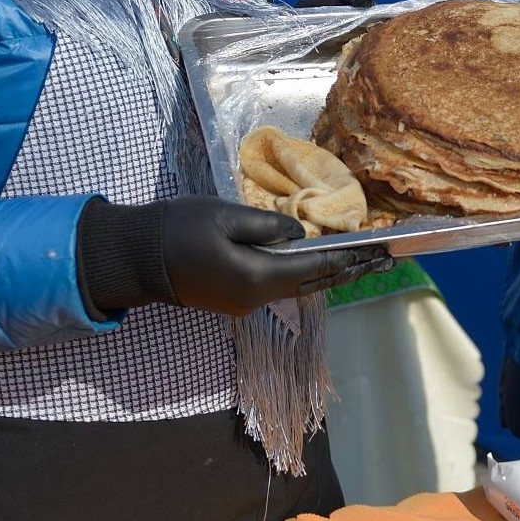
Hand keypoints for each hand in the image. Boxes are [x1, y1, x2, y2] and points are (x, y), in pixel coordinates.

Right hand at [79, 196, 391, 316]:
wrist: (137, 258)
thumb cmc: (178, 229)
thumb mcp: (225, 216)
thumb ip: (268, 226)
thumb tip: (301, 235)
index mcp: (256, 278)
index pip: (314, 269)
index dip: (348, 259)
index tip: (377, 251)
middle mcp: (256, 299)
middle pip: (311, 285)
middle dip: (347, 272)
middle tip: (382, 260)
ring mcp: (244, 305)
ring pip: (296, 289)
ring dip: (327, 275)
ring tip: (359, 261)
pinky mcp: (233, 301)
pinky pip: (278, 288)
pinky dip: (303, 277)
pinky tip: (317, 265)